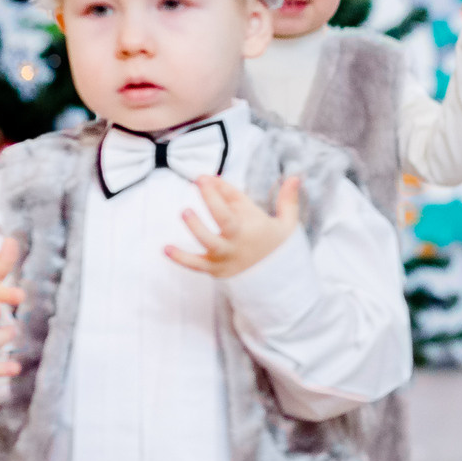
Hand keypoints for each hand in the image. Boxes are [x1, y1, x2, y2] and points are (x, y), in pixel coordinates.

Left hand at [169, 176, 299, 278]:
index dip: (221, 187)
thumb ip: (289, 200)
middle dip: (212, 198)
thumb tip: (296, 177)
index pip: (236, 201)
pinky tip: (166, 248)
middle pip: (224, 218)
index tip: (206, 177)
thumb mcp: (288, 224)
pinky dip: (181, 258)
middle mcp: (239, 239)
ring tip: (185, 212)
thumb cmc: (277, 248)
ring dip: (197, 227)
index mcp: (254, 225)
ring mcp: (226, 255)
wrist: (276, 283)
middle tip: (200, 182)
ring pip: (210, 241)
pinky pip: (196, 264)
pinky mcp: (215, 269)